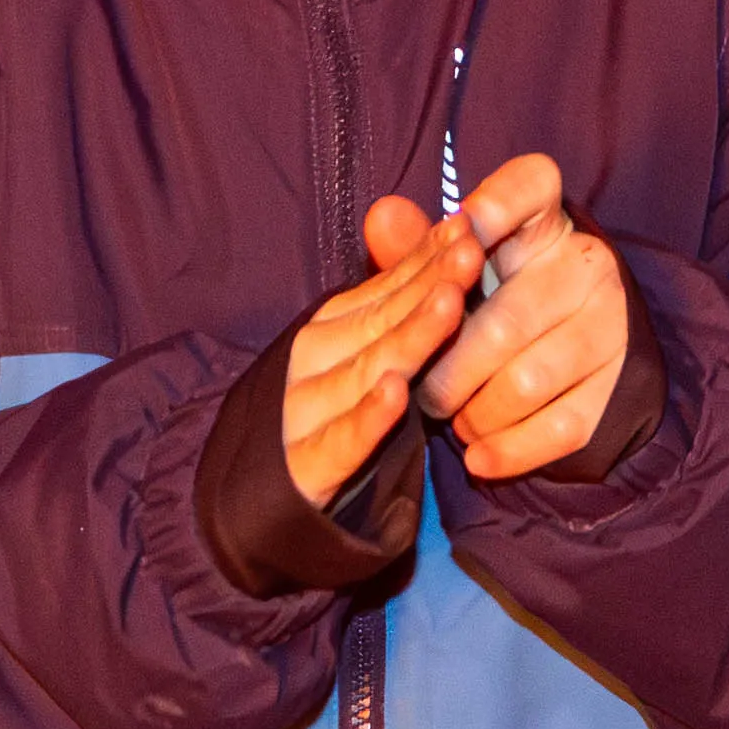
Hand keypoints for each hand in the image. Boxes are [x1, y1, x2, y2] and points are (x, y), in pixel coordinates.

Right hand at [286, 191, 486, 512]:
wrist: (257, 503)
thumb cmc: (332, 416)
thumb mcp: (365, 352)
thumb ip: (396, 293)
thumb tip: (438, 224)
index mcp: (330, 327)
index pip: (389, 287)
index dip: (430, 256)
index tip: (470, 226)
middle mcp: (313, 360)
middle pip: (382, 321)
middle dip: (429, 285)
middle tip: (471, 252)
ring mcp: (303, 411)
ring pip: (365, 372)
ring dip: (408, 339)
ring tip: (450, 306)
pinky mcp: (303, 468)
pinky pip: (341, 441)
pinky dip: (367, 418)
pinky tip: (396, 395)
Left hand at [414, 154, 643, 481]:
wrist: (573, 352)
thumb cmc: (493, 297)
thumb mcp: (458, 269)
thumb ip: (418, 249)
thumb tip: (382, 216)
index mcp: (545, 219)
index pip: (529, 187)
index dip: (490, 210)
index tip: (456, 234)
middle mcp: (586, 263)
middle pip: (506, 319)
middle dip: (449, 367)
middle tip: (420, 390)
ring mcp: (609, 325)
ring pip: (527, 382)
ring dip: (476, 414)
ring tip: (452, 420)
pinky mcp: (616, 384)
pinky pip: (560, 428)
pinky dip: (511, 450)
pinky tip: (479, 457)